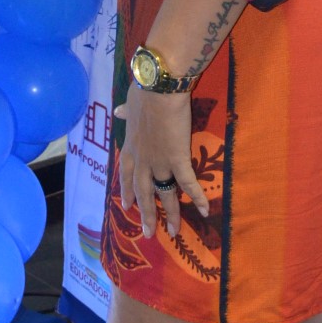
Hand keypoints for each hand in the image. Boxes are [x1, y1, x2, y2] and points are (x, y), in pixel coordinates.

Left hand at [115, 82, 208, 239]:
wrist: (158, 89)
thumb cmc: (144, 93)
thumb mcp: (130, 103)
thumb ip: (125, 112)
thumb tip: (117, 112)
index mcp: (131, 146)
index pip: (126, 174)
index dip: (127, 191)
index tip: (125, 205)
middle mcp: (142, 160)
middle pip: (143, 193)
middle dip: (146, 213)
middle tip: (148, 233)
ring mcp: (159, 162)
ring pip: (164, 194)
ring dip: (170, 214)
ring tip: (173, 232)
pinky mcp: (178, 159)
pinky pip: (188, 183)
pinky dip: (197, 197)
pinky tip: (204, 211)